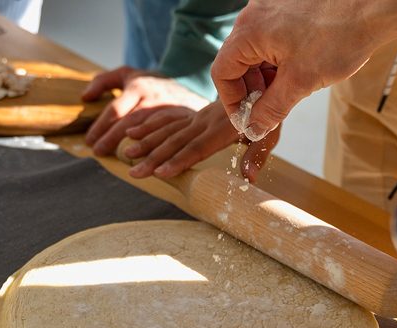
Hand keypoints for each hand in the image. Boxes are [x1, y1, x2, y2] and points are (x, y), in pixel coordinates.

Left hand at [82, 66, 208, 155]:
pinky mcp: (181, 123)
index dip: (101, 126)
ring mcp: (169, 111)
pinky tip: (141, 160)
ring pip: (147, 132)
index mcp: (139, 87)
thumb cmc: (150, 83)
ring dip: (131, 148)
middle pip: (129, 122)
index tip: (90, 141)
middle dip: (111, 138)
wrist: (188, 85)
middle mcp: (153, 99)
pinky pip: (165, 139)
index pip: (116, 108)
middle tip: (98, 152)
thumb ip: (103, 81)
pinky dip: (152, 151)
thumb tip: (85, 98)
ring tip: (117, 159)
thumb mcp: (127, 74)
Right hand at [121, 101, 280, 181]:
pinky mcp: (192, 114)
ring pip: (167, 130)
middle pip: (176, 141)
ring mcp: (197, 116)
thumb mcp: (269, 133)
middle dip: (154, 158)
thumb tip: (248, 179)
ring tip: (127, 154)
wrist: (259, 79)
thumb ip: (257, 155)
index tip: (161, 173)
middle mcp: (205, 121)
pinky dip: (149, 125)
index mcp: (223, 128)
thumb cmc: (266, 112)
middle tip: (135, 173)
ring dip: (147, 142)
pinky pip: (167, 119)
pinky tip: (132, 132)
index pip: (197, 147)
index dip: (179, 160)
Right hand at [211, 0, 396, 140]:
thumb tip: (253, 128)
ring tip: (291, 90)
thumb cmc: (340, 37)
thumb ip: (271, 109)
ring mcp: (271, 8)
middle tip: (271, 109)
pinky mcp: (287, 7)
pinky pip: (273, 38)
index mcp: (249, 31)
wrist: (374, 7)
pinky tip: (300, 70)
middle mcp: (254, 15)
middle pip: (238, 61)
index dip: (232, 102)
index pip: (222, 72)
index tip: (248, 119)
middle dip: (252, 89)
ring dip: (267, 76)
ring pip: (257, 51)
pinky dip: (279, 59)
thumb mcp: (300, 83)